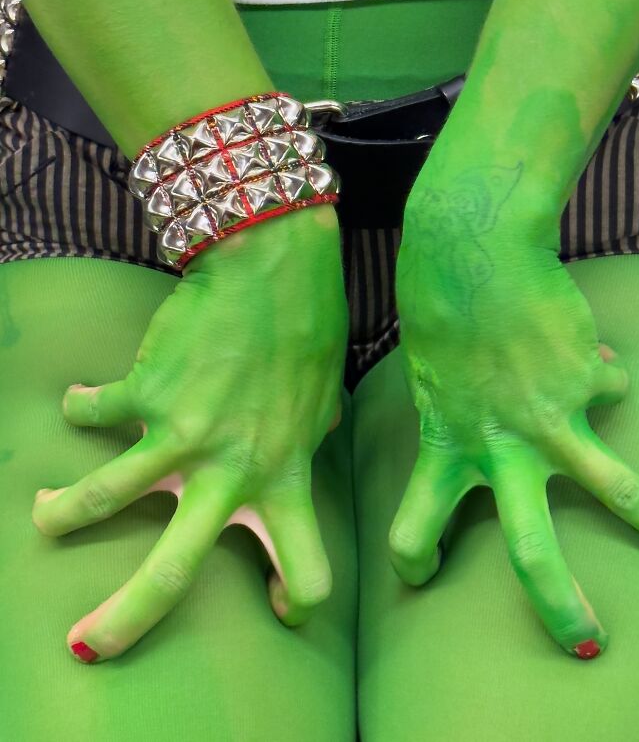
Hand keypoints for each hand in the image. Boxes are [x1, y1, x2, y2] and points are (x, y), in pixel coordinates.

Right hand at [32, 205, 347, 662]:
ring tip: (47, 516)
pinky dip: (83, 407)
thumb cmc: (306, 333)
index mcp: (286, 477)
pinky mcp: (142, 393)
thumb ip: (305, 444)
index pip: (310, 570)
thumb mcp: (321, 403)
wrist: (270, 265)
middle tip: (90, 644)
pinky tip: (81, 401)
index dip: (296, 600)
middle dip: (125, 620)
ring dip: (63, 514)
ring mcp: (179, 435)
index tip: (277, 603)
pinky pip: (93, 412)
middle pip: (171, 573)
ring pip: (100, 499)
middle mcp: (230, 470)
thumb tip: (298, 453)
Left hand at [390, 170, 638, 658]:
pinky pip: (610, 386)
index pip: (412, 523)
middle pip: (529, 552)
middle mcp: (498, 447)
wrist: (473, 248)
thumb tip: (522, 425)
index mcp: (444, 443)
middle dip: (559, 604)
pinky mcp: (587, 386)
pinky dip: (602, 375)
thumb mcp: (431, 373)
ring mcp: (550, 422)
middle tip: (584, 641)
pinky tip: (584, 351)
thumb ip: (464, 412)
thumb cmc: (441, 304)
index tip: (422, 572)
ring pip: (615, 493)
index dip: (414, 557)